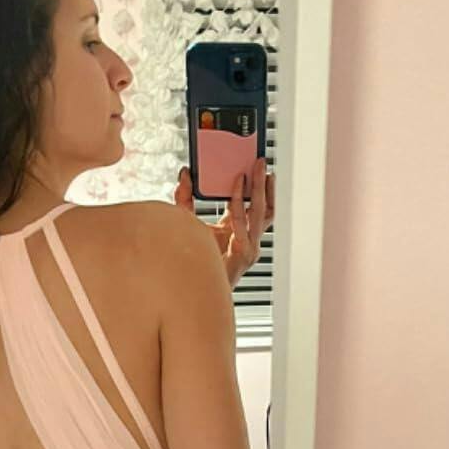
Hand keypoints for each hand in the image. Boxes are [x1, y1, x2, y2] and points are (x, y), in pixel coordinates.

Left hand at [174, 160, 274, 288]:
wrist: (191, 288)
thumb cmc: (194, 260)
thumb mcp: (189, 221)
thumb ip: (186, 198)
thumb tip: (185, 173)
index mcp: (240, 230)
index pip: (256, 204)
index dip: (259, 184)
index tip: (256, 163)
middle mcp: (249, 238)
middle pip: (263, 206)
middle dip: (263, 181)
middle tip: (259, 159)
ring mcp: (250, 248)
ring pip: (260, 213)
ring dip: (259, 189)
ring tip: (255, 170)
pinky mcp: (244, 255)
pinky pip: (243, 225)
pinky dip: (239, 206)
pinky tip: (235, 189)